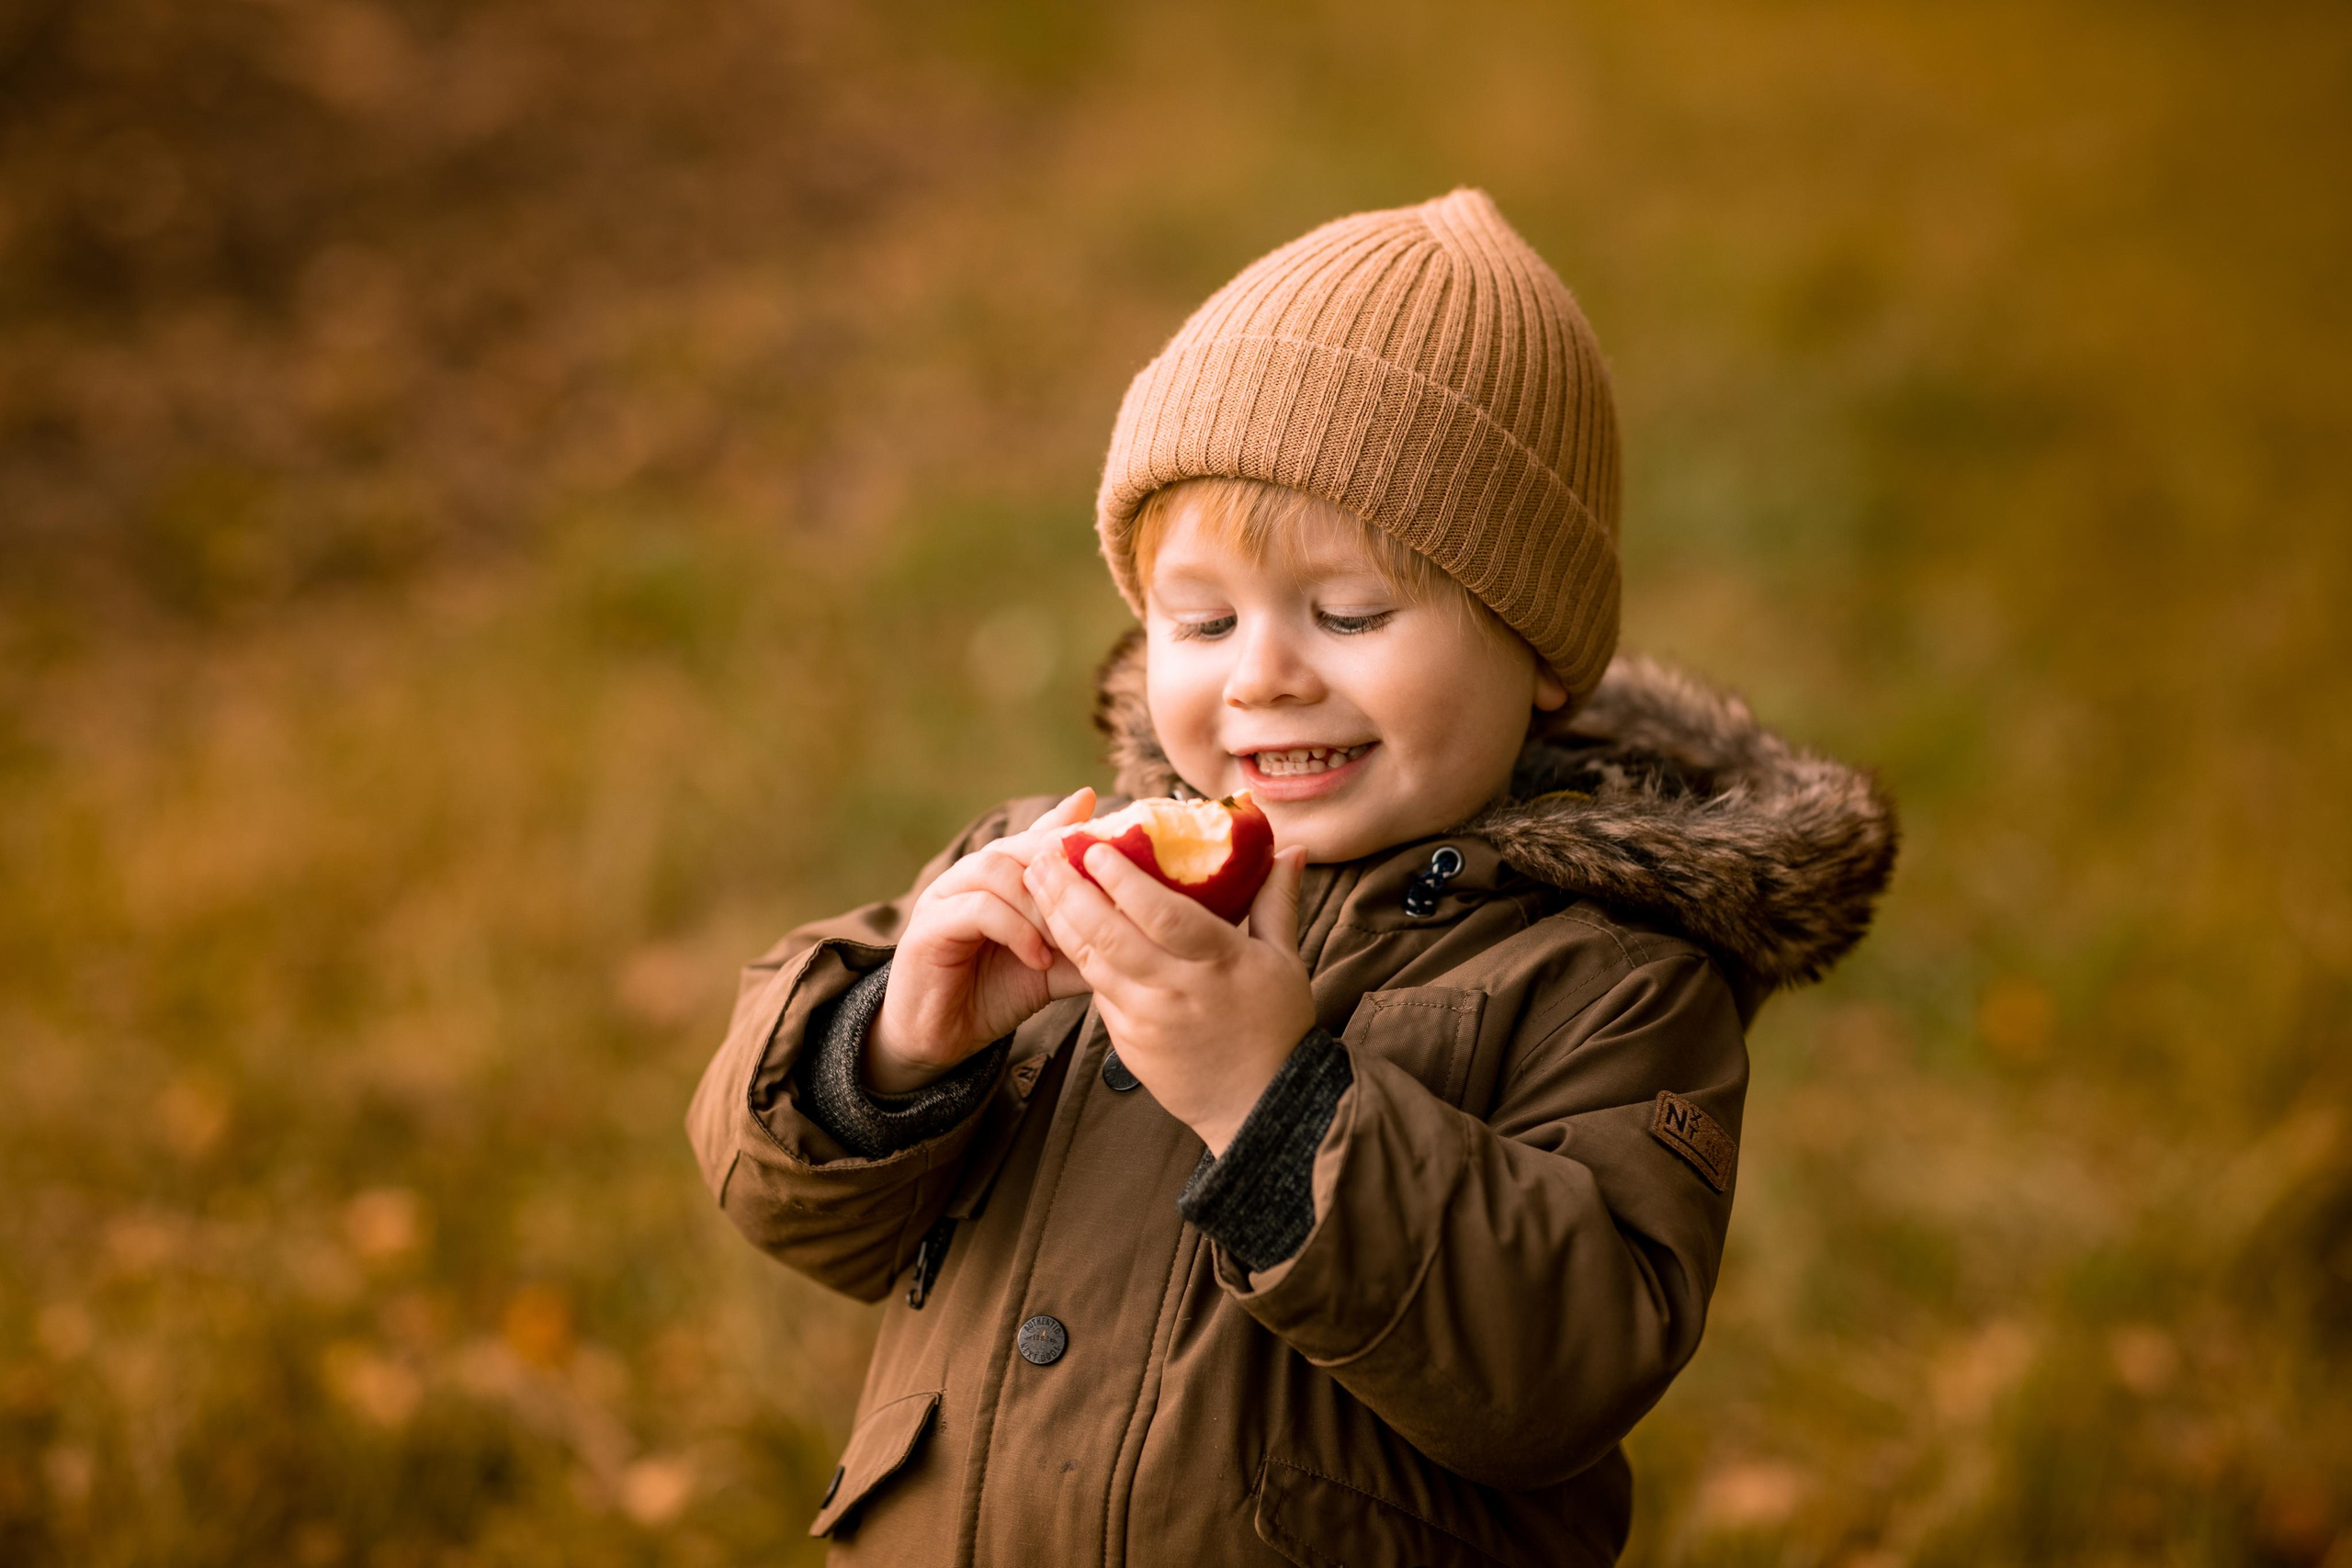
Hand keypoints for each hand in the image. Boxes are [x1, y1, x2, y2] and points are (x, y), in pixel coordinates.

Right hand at [867, 788, 1097, 1093]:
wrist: (942, 1038)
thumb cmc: (997, 992)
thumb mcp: (1054, 962)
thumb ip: (1086, 937)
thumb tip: (1140, 927)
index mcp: (1001, 874)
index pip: (1042, 837)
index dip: (1077, 834)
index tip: (1119, 842)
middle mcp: (972, 874)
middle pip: (1022, 843)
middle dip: (1065, 865)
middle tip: (1101, 893)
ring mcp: (946, 895)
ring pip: (998, 868)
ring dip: (1040, 901)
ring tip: (1065, 939)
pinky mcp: (929, 925)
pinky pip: (977, 908)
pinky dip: (1015, 929)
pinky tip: (1038, 957)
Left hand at [1023, 837, 1313, 1155]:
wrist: (1258, 1105)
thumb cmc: (1276, 1026)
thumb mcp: (1284, 961)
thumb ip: (1277, 900)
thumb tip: (1291, 848)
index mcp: (1218, 963)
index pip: (1162, 914)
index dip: (1124, 880)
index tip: (1095, 847)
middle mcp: (1175, 990)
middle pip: (1110, 935)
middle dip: (1070, 890)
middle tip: (1044, 852)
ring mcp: (1146, 1019)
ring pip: (1091, 961)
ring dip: (1059, 918)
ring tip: (1037, 881)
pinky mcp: (1127, 1042)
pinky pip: (1096, 992)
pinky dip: (1076, 956)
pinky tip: (1058, 927)